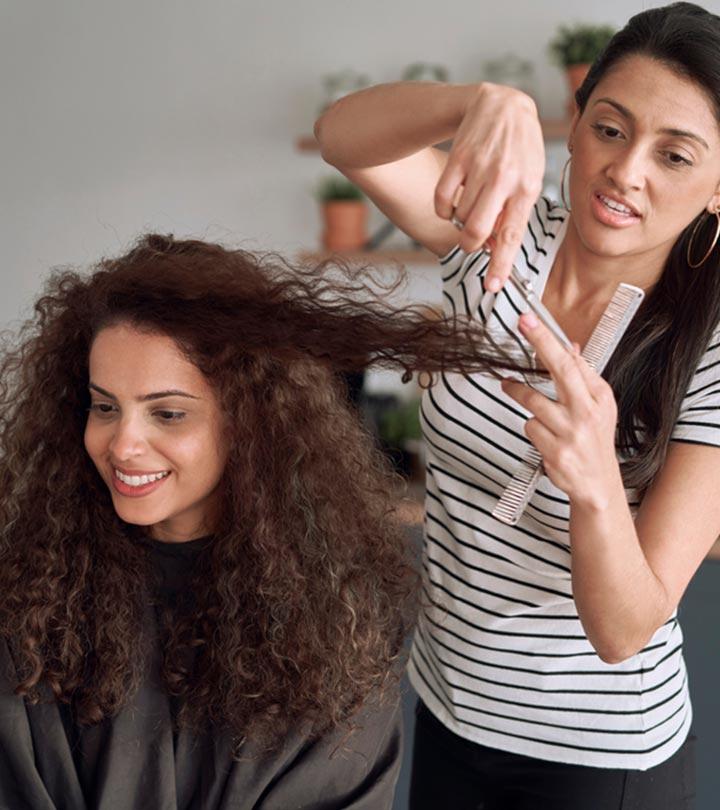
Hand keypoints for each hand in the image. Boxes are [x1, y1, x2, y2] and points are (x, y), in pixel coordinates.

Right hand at [434, 84, 544, 292]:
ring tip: (471, 206)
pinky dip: (444, 211)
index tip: (493, 286)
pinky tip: (453, 203)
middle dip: (470, 245)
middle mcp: (504, 178)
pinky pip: (442, 201)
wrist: (502, 104)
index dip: (501, 264)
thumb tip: (496, 249)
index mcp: (527, 187)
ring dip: (461, 222)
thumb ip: (514, 214)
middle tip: (471, 242)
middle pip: (477, 231)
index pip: (512, 235)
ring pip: (459, 217)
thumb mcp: (529, 178)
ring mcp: (479, 167)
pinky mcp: (458, 159)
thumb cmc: (520, 149)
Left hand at [500, 312, 621, 508]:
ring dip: (520, 396)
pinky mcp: (556, 453)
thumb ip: (582, 376)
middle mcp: (588, 413)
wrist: (598, 486)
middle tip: (523, 325)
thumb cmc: (594, 441)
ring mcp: (572, 434)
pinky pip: (530, 428)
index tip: (532, 320)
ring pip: (533, 405)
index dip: (549, 339)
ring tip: (513, 390)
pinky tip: (545, 437)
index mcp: (599, 398)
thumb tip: (570, 347)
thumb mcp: (598, 407)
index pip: (572, 361)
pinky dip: (532, 429)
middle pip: (561, 371)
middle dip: (541, 344)